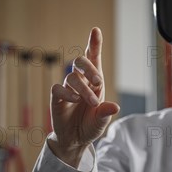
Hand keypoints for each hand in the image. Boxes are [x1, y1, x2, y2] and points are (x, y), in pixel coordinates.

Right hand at [48, 27, 119, 166]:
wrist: (76, 140)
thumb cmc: (90, 125)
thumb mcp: (101, 121)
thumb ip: (105, 113)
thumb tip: (114, 107)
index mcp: (95, 82)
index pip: (93, 58)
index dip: (94, 44)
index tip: (95, 30)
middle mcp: (81, 81)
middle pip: (80, 61)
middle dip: (89, 67)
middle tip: (98, 82)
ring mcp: (68, 88)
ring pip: (72, 76)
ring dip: (83, 89)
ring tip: (91, 102)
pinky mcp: (56, 97)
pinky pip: (58, 88)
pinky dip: (67, 93)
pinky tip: (74, 100)